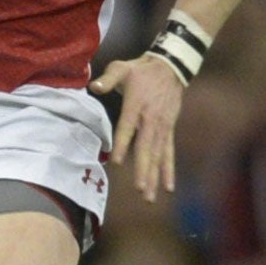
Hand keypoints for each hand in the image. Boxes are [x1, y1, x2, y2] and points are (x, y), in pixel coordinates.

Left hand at [92, 54, 183, 199]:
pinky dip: (168, 170)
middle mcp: (151, 120)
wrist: (171, 67)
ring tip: (149, 196)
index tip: (116, 161)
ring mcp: (162, 127)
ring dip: (154, 177)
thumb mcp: (122, 68)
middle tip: (139, 190)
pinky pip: (169, 153)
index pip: (127, 128)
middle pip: (146, 149)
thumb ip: (108, 78)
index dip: (122, 144)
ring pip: (158, 156)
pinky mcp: (168, 130)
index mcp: (136, 106)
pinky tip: (168, 188)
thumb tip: (94, 87)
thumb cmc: (141, 70)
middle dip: (142, 171)